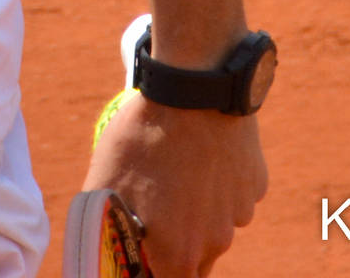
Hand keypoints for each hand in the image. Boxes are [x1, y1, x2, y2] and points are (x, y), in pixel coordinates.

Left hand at [86, 93, 266, 275]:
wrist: (194, 90)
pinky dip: (217, 180)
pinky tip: (200, 151)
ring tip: (174, 168)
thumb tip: (95, 244)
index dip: (155, 270)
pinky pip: (233, 192)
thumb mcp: (107, 177)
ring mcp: (240, 212)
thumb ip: (101, 222)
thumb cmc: (146, 137)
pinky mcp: (254, 184)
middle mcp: (216, 242)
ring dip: (197, 207)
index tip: (144, 251)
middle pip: (196, 258)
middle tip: (156, 207)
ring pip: (215, 222)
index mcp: (180, 253)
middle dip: (176, 242)